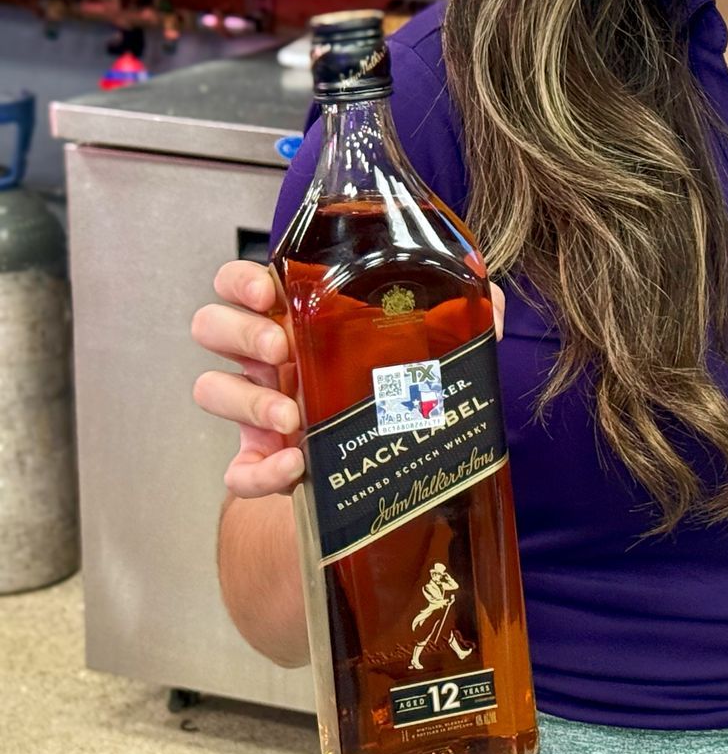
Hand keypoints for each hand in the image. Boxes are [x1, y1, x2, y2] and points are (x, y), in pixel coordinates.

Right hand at [192, 261, 508, 500]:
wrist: (387, 471)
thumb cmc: (396, 391)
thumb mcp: (427, 349)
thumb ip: (459, 317)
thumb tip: (490, 299)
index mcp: (300, 320)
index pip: (243, 282)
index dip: (240, 280)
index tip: (267, 289)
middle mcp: (269, 360)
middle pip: (212, 325)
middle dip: (239, 331)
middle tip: (282, 348)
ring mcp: (258, 412)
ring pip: (211, 390)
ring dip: (246, 402)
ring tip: (294, 417)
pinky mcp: (262, 465)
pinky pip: (237, 472)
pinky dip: (259, 473)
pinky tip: (296, 468)